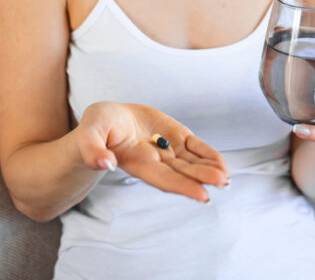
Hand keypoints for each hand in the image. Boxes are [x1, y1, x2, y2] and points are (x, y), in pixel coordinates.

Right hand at [76, 101, 230, 202]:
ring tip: (226, 175)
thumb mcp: (88, 134)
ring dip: (209, 169)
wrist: (108, 118)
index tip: (202, 195)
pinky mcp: (175, 135)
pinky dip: (208, 154)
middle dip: (202, 177)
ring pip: (192, 162)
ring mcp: (167, 148)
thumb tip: (104, 163)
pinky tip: (221, 164)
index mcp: (137, 163)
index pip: (163, 178)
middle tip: (222, 181)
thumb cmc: (95, 128)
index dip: (182, 186)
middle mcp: (156, 160)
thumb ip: (93, 150)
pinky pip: (195, 147)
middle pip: (182, 172)